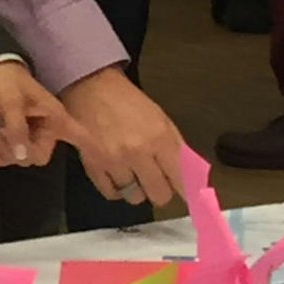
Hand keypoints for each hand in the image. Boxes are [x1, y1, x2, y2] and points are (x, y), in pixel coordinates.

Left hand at [0, 60, 94, 167]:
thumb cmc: (7, 81)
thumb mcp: (11, 103)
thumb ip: (17, 128)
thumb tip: (22, 156)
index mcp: (57, 118)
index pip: (81, 137)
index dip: (93, 150)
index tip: (104, 159)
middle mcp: (49, 130)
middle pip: (40, 155)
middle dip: (20, 151)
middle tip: (2, 133)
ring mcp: (34, 134)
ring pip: (25, 157)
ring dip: (8, 150)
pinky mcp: (20, 137)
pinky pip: (15, 156)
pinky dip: (2, 156)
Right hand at [58, 66, 183, 206]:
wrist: (91, 86)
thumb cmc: (127, 101)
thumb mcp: (160, 119)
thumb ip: (177, 148)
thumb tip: (192, 176)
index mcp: (160, 137)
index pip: (181, 178)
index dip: (187, 190)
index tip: (189, 196)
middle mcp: (138, 152)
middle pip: (160, 195)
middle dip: (160, 188)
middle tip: (156, 177)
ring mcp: (114, 161)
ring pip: (135, 197)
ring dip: (137, 188)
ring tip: (133, 171)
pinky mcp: (93, 166)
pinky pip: (112, 193)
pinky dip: (117, 188)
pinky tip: (118, 174)